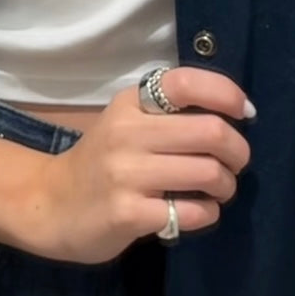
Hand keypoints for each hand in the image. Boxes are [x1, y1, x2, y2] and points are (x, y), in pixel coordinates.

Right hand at [28, 67, 253, 266]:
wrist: (49, 205)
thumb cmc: (102, 163)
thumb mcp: (127, 123)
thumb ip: (170, 115)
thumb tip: (238, 113)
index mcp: (130, 103)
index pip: (187, 82)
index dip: (227, 95)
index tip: (245, 114)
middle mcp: (126, 132)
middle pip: (212, 132)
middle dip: (239, 152)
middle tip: (235, 164)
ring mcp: (125, 174)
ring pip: (208, 173)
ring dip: (226, 186)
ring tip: (218, 191)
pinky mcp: (127, 213)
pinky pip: (192, 211)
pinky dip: (207, 213)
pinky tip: (196, 213)